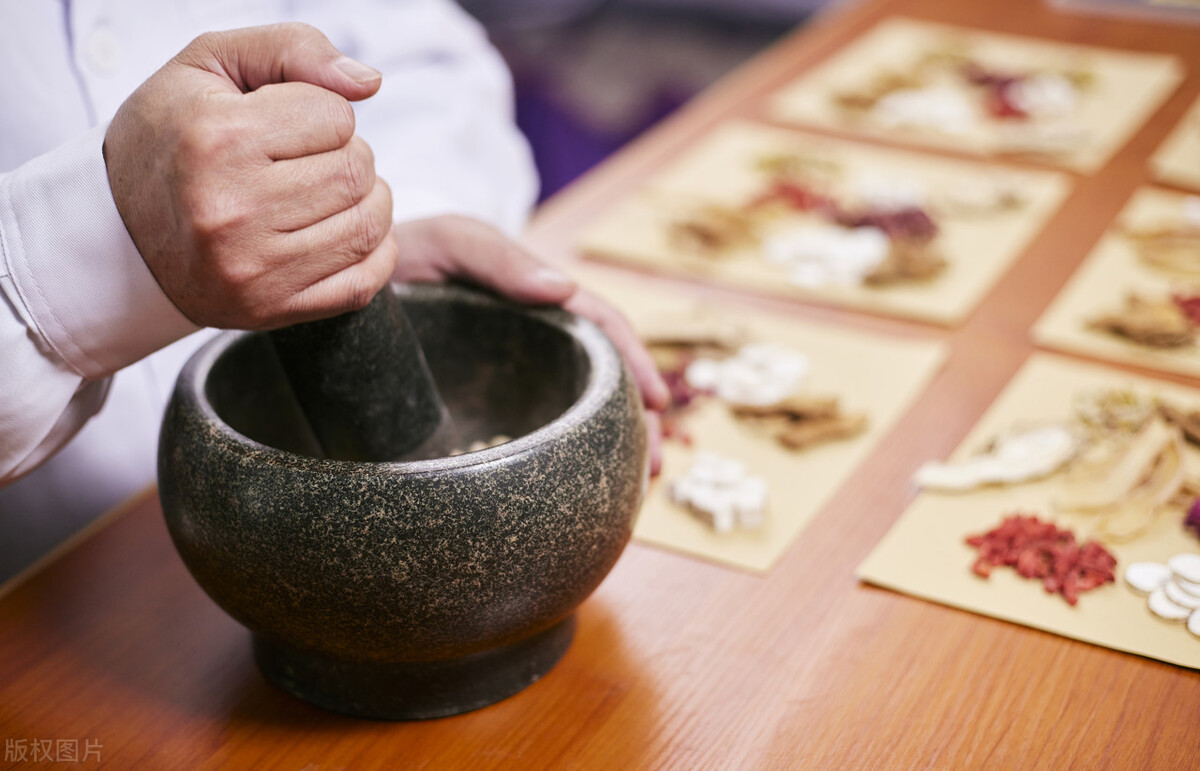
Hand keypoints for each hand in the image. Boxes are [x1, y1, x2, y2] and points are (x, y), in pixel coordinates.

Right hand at [104, 23, 397, 329]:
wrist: (116, 227)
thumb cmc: (172, 136)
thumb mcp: (212, 64)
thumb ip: (294, 49)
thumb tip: (369, 83)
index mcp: (217, 139)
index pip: (337, 117)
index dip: (323, 112)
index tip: (289, 123)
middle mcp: (233, 209)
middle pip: (357, 171)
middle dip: (346, 155)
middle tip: (308, 160)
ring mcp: (252, 268)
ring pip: (369, 225)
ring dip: (364, 202)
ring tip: (325, 193)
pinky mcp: (269, 309)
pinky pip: (364, 282)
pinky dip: (372, 253)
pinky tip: (339, 232)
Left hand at [390, 215, 668, 473]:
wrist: (344, 287)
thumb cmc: (405, 253)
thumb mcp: (450, 241)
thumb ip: (496, 258)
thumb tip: (564, 288)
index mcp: (538, 303)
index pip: (603, 332)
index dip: (636, 364)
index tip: (658, 404)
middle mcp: (532, 345)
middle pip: (601, 384)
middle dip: (638, 422)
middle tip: (657, 465)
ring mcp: (508, 382)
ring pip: (572, 419)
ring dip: (608, 451)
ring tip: (629, 492)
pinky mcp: (478, 415)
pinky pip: (526, 444)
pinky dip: (557, 468)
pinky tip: (570, 498)